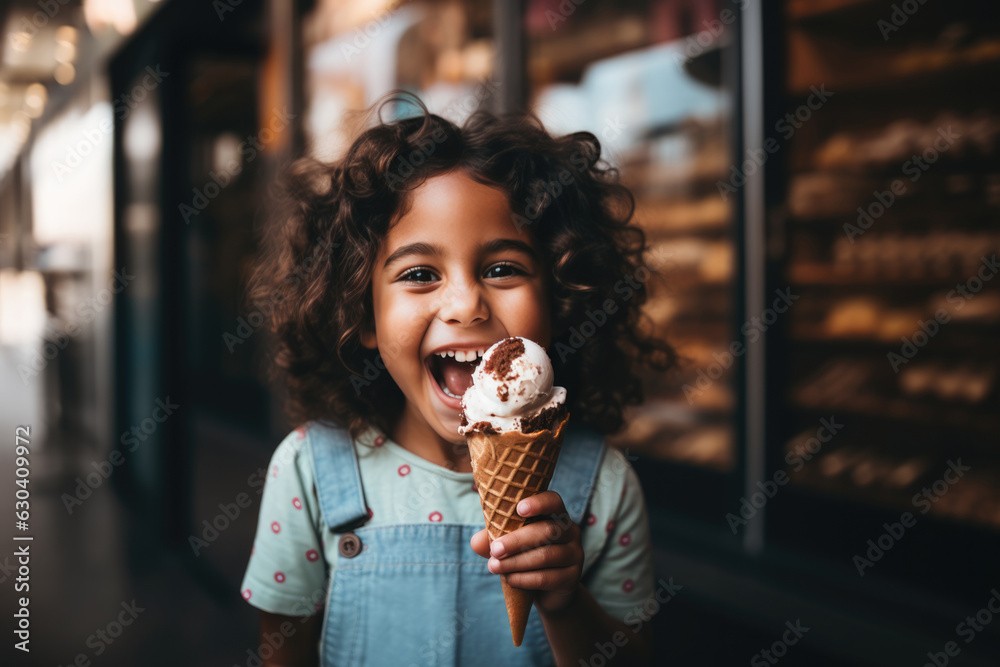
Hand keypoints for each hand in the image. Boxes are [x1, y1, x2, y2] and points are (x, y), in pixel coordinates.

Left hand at [470, 490, 583, 613]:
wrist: (547, 593)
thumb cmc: (525, 557)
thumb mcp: (508, 544)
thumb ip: (492, 538)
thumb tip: (475, 542)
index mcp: (555, 515)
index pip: (553, 501)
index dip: (538, 503)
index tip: (519, 509)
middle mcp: (570, 531)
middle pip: (547, 530)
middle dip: (517, 540)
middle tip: (495, 550)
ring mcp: (575, 554)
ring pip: (546, 555)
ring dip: (516, 562)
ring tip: (494, 567)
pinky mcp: (572, 578)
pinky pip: (547, 577)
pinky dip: (524, 579)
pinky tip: (509, 579)